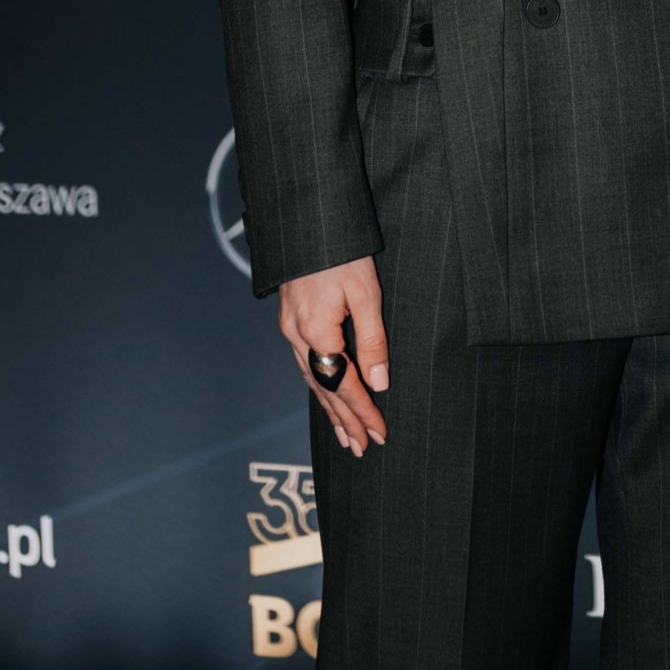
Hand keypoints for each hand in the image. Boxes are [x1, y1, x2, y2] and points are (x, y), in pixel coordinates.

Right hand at [279, 257, 389, 455]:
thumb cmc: (341, 252)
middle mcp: (297, 336)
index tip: (380, 433)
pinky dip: (319, 386)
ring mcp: (289, 329)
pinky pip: (305, 364)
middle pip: (324, 390)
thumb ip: (372, 339)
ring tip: (346, 436)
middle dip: (345, 421)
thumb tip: (379, 381)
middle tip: (363, 448)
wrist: (307, 221)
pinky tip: (327, 396)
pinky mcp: (289, 320)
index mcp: (316, 332)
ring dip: (330, 410)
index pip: (344, 385)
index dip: (363, 412)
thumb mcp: (366, 292)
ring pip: (312, 380)